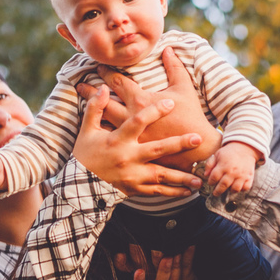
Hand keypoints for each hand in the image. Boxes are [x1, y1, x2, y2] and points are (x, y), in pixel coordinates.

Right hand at [73, 85, 204, 196]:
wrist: (79, 185)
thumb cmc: (85, 154)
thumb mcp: (87, 130)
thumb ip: (96, 108)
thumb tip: (103, 87)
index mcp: (117, 141)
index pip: (137, 123)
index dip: (153, 112)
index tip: (169, 103)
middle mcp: (127, 158)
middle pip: (157, 149)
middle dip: (178, 144)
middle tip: (197, 138)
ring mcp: (133, 176)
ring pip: (161, 175)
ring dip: (181, 176)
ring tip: (200, 177)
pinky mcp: (135, 189)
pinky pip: (157, 191)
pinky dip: (173, 191)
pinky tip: (188, 190)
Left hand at [75, 47, 222, 169]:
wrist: (196, 146)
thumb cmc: (191, 116)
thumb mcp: (184, 88)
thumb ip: (174, 67)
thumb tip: (168, 49)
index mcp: (141, 100)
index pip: (117, 82)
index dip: (106, 73)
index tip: (98, 67)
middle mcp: (131, 116)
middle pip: (104, 100)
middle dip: (91, 90)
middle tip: (80, 83)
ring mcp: (129, 134)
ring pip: (103, 118)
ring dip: (91, 108)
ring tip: (82, 101)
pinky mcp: (131, 146)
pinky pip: (110, 135)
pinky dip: (99, 127)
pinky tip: (93, 124)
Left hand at [202, 142, 260, 196]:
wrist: (245, 148)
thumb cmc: (229, 152)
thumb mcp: (217, 155)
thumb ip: (209, 164)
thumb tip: (205, 175)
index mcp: (223, 165)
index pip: (214, 177)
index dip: (211, 182)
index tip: (211, 182)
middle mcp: (233, 171)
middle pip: (223, 185)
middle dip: (218, 191)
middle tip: (215, 193)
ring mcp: (242, 175)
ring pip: (235, 189)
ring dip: (230, 190)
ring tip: (227, 188)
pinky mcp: (249, 177)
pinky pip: (245, 188)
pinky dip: (241, 189)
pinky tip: (237, 185)